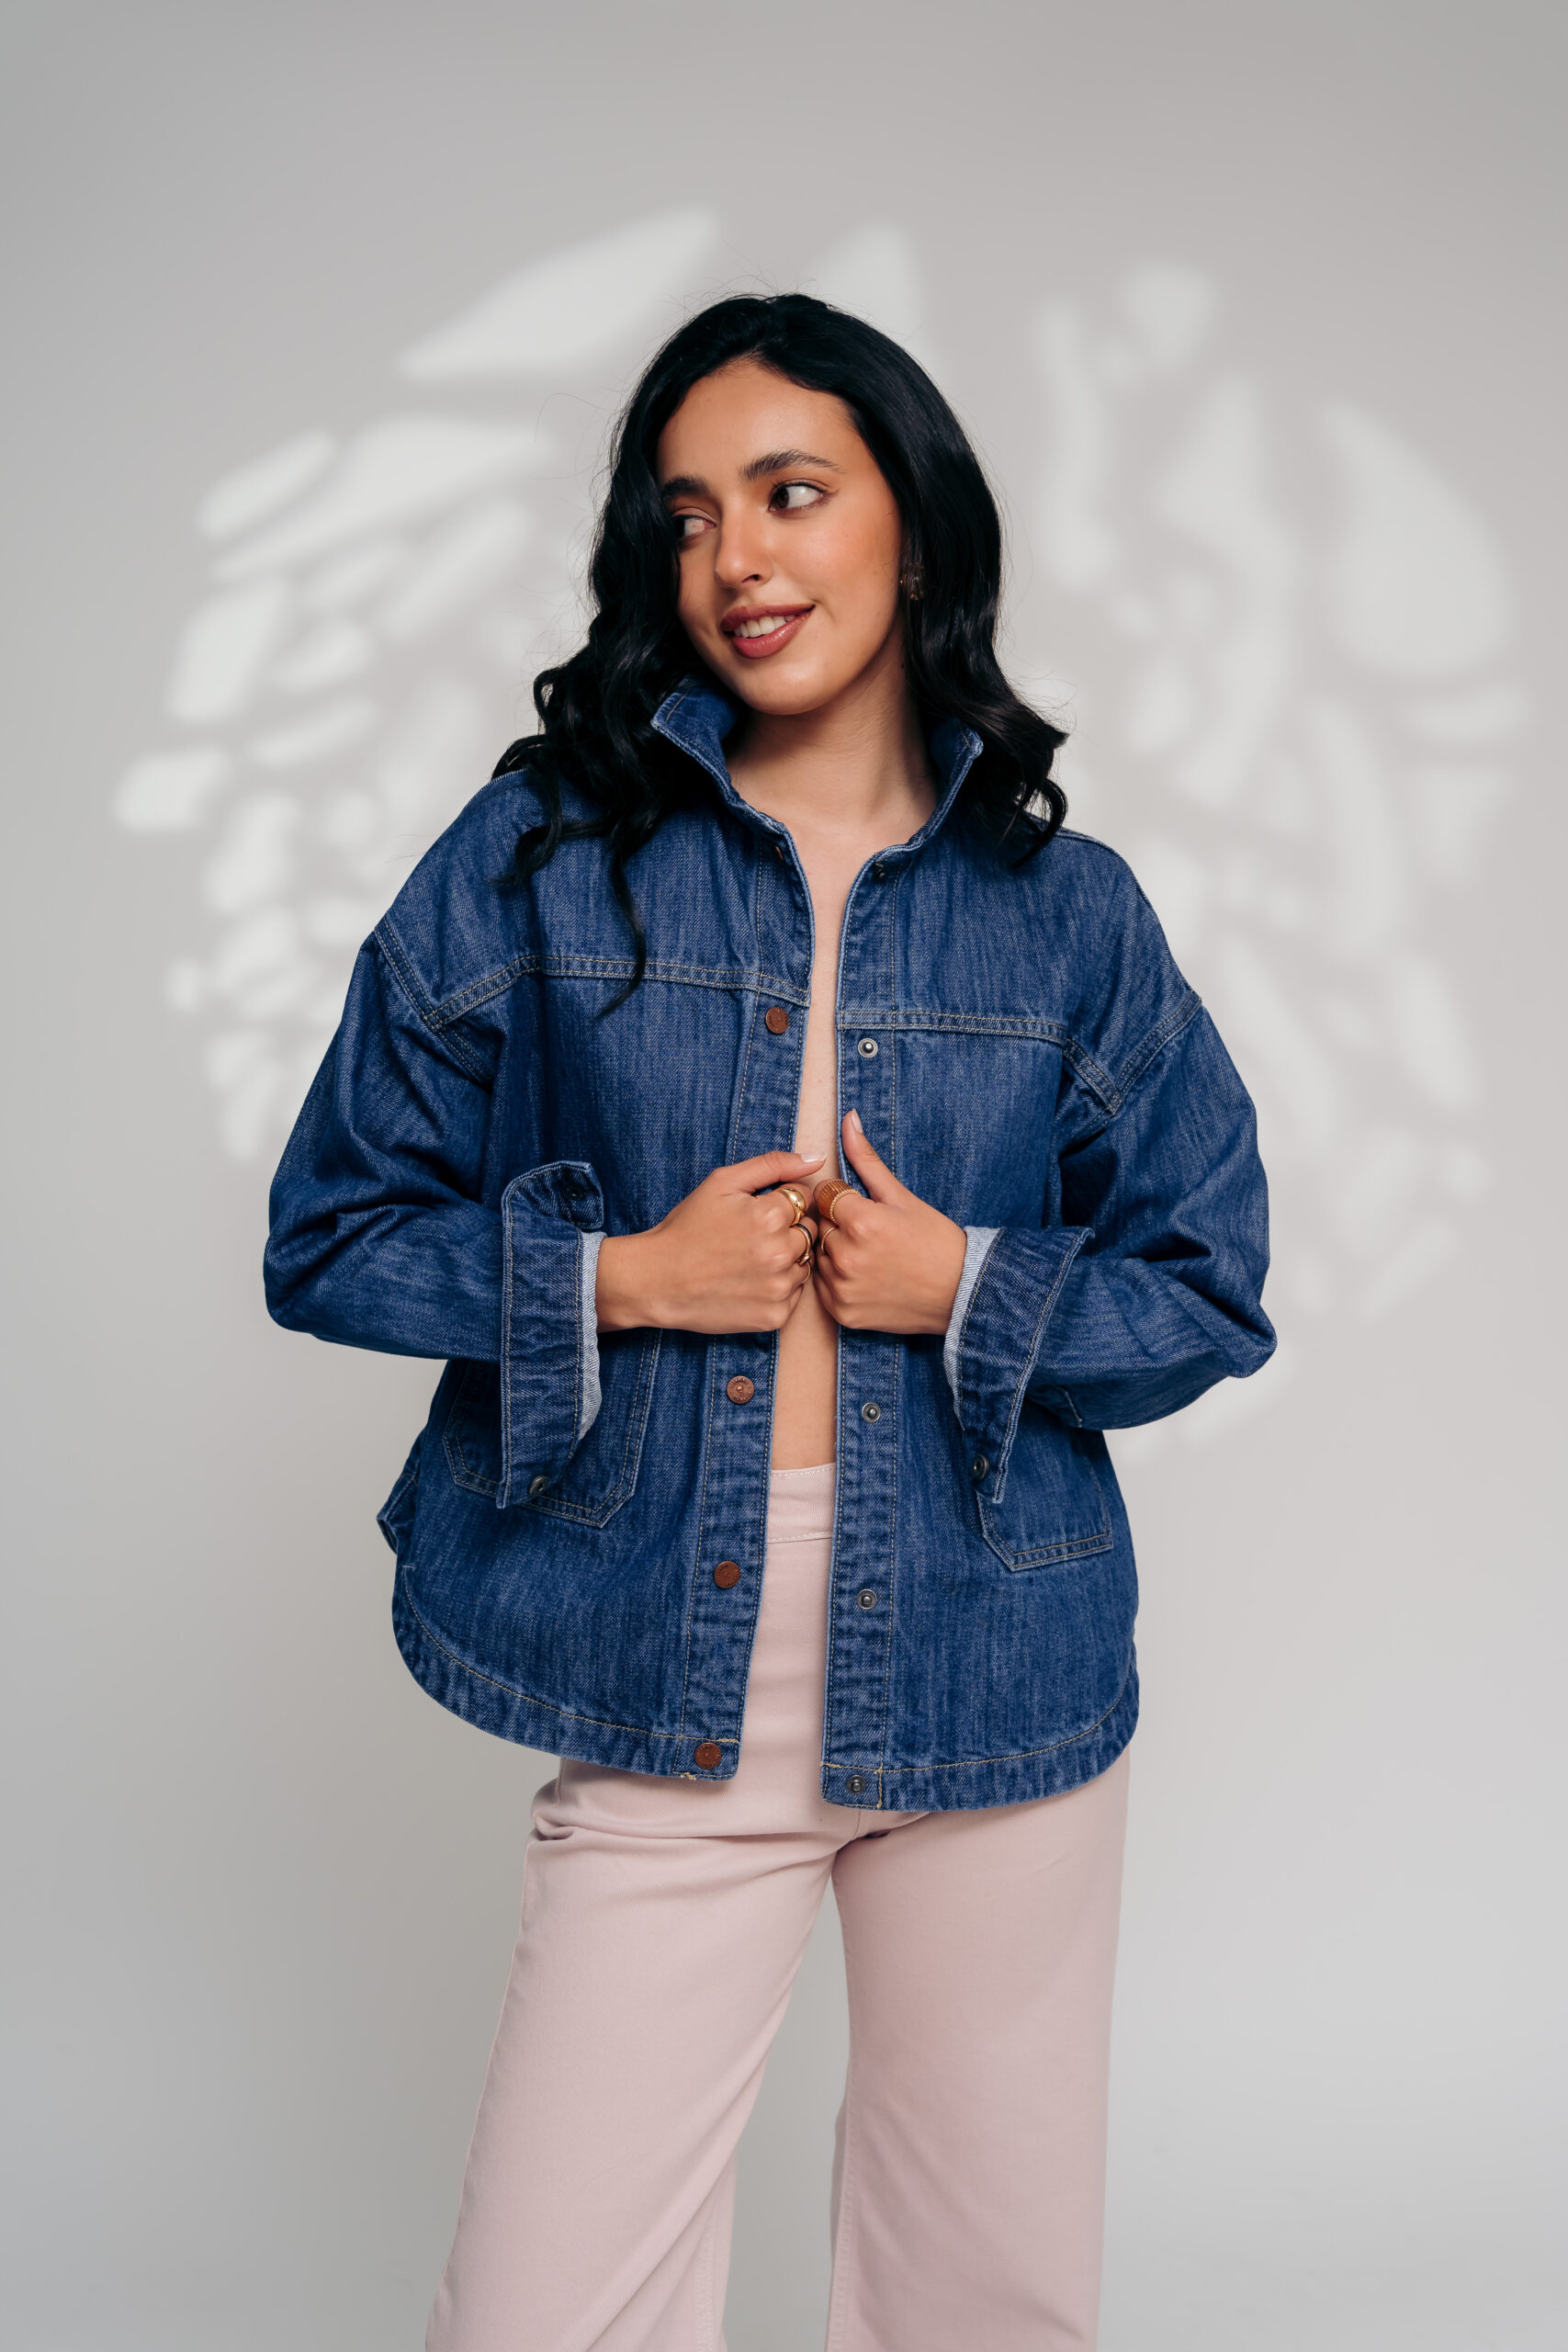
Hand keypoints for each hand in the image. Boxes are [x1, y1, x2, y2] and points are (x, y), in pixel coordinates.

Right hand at [595, 1150, 824, 1333]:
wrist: (657, 1280)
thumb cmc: (688, 1228)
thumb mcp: (723, 1183)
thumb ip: (773, 1165)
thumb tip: (817, 1160)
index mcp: (771, 1215)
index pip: (804, 1198)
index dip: (779, 1202)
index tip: (754, 1213)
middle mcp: (781, 1253)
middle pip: (808, 1231)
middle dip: (787, 1229)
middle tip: (750, 1237)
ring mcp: (779, 1287)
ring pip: (804, 1263)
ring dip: (786, 1259)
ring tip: (748, 1260)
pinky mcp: (775, 1315)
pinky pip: (795, 1294)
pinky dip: (777, 1287)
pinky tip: (749, 1282)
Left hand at [813, 1111, 966, 1334]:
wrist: (959, 1293)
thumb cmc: (934, 1241)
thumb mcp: (901, 1196)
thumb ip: (867, 1159)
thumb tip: (848, 1118)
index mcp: (861, 1221)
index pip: (825, 1195)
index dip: (844, 1198)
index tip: (864, 1208)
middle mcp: (847, 1255)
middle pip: (819, 1224)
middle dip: (837, 1223)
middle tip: (869, 1234)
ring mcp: (843, 1287)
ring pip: (817, 1254)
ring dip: (833, 1250)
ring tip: (868, 1255)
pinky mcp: (842, 1312)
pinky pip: (821, 1285)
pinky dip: (836, 1278)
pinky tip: (864, 1275)